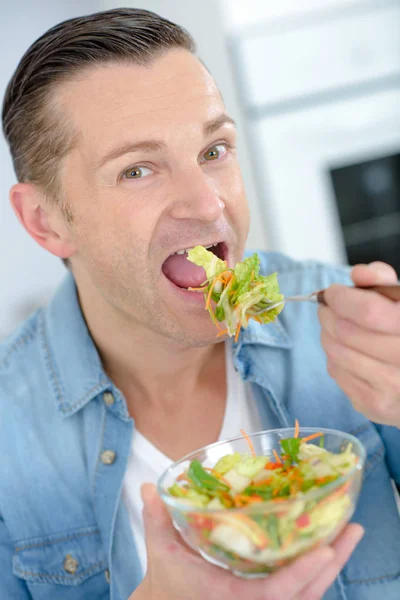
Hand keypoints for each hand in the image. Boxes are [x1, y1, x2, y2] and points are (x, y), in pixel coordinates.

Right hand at [130, 484, 362, 599]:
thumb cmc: (167, 581)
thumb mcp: (159, 551)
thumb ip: (156, 519)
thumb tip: (148, 487)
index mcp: (229, 597)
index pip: (271, 593)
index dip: (299, 576)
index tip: (322, 551)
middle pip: (303, 594)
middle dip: (330, 564)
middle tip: (353, 530)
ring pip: (308, 593)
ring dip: (332, 564)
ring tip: (350, 532)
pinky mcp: (266, 597)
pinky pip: (301, 590)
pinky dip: (319, 570)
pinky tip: (330, 545)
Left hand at [319, 261, 399, 426]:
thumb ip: (382, 281)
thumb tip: (359, 273)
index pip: (369, 312)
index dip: (343, 299)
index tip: (333, 292)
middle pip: (347, 332)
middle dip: (329, 314)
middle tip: (328, 308)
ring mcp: (391, 387)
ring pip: (336, 352)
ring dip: (327, 334)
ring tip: (333, 326)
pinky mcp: (374, 404)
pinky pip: (336, 371)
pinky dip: (333, 355)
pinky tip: (345, 349)